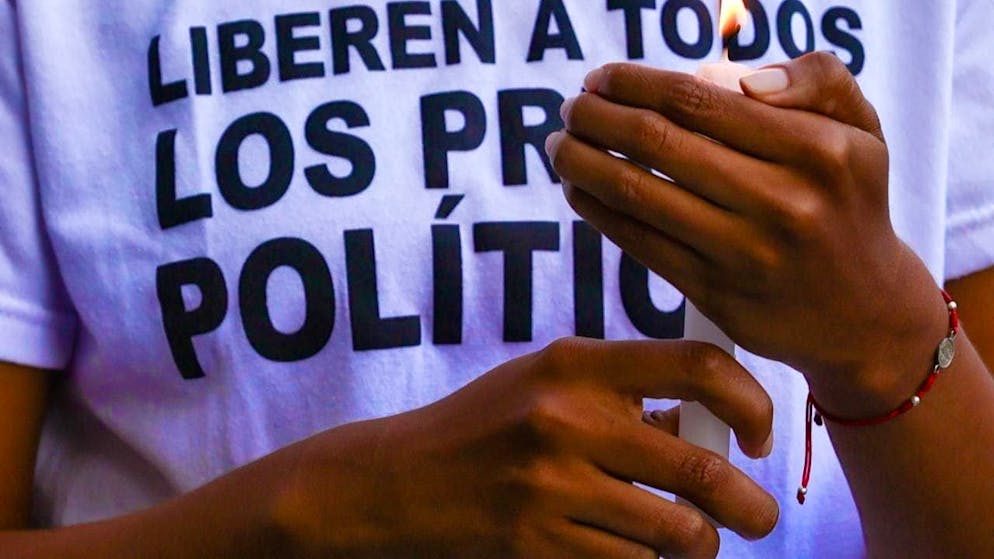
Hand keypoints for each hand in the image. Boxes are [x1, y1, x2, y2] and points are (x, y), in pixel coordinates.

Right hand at [277, 338, 777, 558]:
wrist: (397, 483)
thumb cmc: (482, 428)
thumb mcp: (546, 385)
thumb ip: (621, 395)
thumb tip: (709, 426)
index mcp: (574, 365)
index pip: (694, 364)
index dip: (750, 399)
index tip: (758, 434)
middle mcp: (566, 421)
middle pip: (702, 469)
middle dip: (749, 507)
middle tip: (756, 517)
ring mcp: (550, 489)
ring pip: (674, 534)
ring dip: (694, 546)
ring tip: (686, 540)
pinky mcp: (538, 547)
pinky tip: (624, 550)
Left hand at [548, 52, 947, 413]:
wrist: (866, 313)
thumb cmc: (848, 203)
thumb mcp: (861, 132)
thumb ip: (816, 80)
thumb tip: (735, 78)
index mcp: (818, 151)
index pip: (700, 100)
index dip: (635, 83)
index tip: (601, 77)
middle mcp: (784, 203)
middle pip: (659, 144)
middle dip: (597, 117)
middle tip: (570, 107)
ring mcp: (745, 255)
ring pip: (639, 195)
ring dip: (583, 162)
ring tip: (560, 144)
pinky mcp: (715, 295)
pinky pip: (639, 243)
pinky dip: (597, 210)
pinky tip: (576, 189)